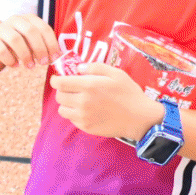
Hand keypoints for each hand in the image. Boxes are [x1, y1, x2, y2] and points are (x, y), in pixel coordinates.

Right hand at [0, 13, 56, 70]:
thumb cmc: (18, 43)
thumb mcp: (31, 41)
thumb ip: (44, 45)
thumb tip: (57, 57)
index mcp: (28, 19)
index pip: (43, 28)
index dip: (51, 43)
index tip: (55, 57)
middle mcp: (15, 20)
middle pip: (30, 31)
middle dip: (40, 48)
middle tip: (44, 62)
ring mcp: (2, 29)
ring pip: (15, 40)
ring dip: (25, 55)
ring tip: (30, 66)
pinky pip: (1, 50)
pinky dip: (10, 60)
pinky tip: (15, 65)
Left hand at [48, 61, 162, 140]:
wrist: (139, 118)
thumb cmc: (129, 93)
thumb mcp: (116, 73)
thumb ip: (95, 67)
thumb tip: (79, 69)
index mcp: (88, 86)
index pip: (60, 83)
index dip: (56, 80)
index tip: (59, 78)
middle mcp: (82, 102)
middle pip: (59, 96)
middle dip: (62, 91)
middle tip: (71, 89)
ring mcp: (83, 117)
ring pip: (62, 110)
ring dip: (67, 104)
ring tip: (77, 101)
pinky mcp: (86, 127)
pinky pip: (72, 120)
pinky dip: (75, 114)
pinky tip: (86, 111)